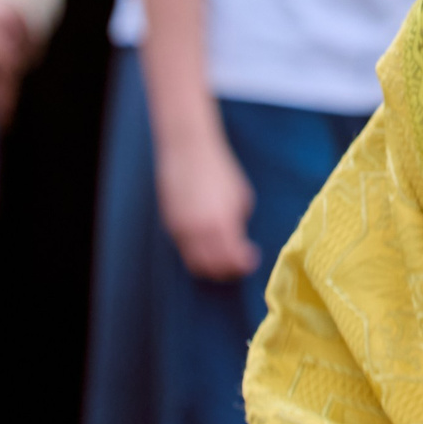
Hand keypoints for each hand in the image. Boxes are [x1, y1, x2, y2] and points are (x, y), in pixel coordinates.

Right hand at [156, 127, 258, 282]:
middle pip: (213, 268)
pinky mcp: (170, 226)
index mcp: (221, 223)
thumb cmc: (220, 170)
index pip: (233, 259)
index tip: (252, 259)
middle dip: (228, 271)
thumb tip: (238, 238)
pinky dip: (197, 256)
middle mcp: (199, 231)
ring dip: (211, 267)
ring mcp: (181, 231)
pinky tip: (208, 247)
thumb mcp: (241, 196)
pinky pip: (184, 251)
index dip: (244, 264)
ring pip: (195, 264)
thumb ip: (239, 222)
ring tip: (223, 260)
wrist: (188, 152)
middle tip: (239, 266)